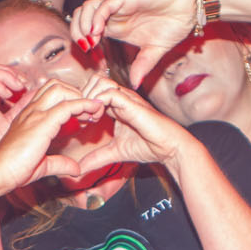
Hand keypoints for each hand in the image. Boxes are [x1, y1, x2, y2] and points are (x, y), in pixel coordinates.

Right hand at [0, 80, 106, 190]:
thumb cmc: (12, 170)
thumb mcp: (42, 165)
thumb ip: (60, 164)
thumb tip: (76, 168)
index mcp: (29, 117)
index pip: (51, 95)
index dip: (71, 99)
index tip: (87, 113)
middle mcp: (31, 111)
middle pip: (57, 85)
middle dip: (77, 93)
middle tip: (91, 109)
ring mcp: (35, 114)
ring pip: (62, 89)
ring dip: (81, 97)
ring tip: (93, 110)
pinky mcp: (41, 123)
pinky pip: (67, 105)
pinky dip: (84, 105)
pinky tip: (92, 111)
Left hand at [70, 84, 194, 174]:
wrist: (171, 148)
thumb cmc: (150, 146)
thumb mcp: (115, 153)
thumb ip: (97, 158)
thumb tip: (79, 169)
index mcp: (115, 105)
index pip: (92, 91)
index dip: (81, 102)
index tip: (79, 122)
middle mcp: (120, 98)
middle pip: (93, 80)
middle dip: (82, 96)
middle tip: (82, 116)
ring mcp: (126, 98)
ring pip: (99, 81)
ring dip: (89, 97)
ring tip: (90, 117)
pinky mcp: (132, 103)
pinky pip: (110, 92)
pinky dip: (99, 102)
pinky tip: (97, 118)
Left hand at [71, 0, 204, 82]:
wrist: (191, 6)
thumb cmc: (174, 23)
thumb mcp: (155, 51)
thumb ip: (142, 66)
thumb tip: (134, 85)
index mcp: (116, 26)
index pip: (87, 31)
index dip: (83, 43)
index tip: (92, 59)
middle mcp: (113, 15)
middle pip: (81, 18)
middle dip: (76, 33)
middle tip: (86, 50)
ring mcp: (118, 4)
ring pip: (87, 8)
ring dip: (83, 25)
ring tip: (90, 41)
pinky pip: (104, 4)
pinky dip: (96, 17)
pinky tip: (97, 32)